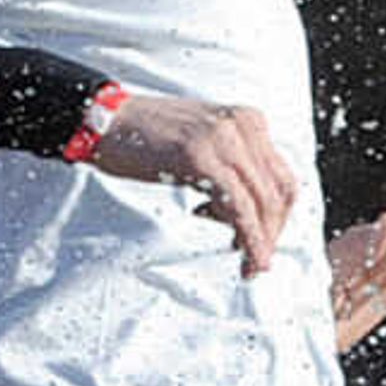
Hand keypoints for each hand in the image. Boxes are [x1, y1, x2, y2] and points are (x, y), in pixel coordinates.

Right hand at [88, 91, 299, 274]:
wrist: (104, 121)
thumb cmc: (146, 139)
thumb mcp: (202, 149)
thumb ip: (230, 172)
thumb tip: (247, 216)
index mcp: (247, 121)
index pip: (282, 178)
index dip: (279, 218)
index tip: (265, 243)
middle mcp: (242, 125)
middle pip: (280, 191)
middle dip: (273, 233)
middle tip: (258, 261)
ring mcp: (223, 138)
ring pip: (263, 202)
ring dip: (261, 240)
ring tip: (249, 263)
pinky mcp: (201, 157)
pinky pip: (238, 206)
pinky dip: (247, 236)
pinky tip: (241, 253)